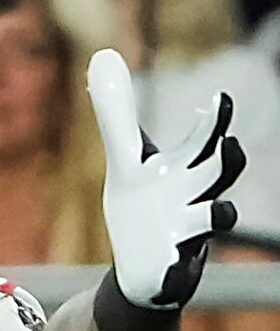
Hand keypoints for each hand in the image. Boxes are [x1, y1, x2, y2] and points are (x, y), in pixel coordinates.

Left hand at [89, 47, 244, 308]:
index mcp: (183, 170)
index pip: (203, 139)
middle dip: (226, 162)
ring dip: (218, 214)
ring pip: (213, 222)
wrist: (143, 266)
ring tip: (220, 212)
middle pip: (218, 175)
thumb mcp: (125, 160)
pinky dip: (178, 274)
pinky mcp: (175, 270)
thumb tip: (101, 55)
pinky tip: (173, 274)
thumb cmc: (143, 205)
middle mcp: (195, 197)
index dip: (214, 121)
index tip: (218, 100)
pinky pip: (181, 274)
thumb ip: (116, 113)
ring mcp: (189, 235)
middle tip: (229, 145)